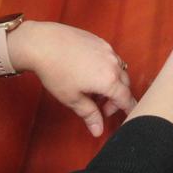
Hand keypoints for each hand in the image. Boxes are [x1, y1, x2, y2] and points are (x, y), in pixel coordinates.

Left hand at [9, 22, 135, 136]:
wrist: (44, 43)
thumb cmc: (56, 72)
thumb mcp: (72, 98)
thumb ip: (90, 115)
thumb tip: (99, 131)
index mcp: (109, 80)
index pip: (126, 99)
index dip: (129, 109)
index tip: (129, 116)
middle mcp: (113, 63)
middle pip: (124, 84)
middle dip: (116, 98)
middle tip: (101, 107)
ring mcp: (107, 50)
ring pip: (118, 69)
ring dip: (112, 82)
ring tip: (93, 89)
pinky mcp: (99, 41)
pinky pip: (111, 57)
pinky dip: (107, 68)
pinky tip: (89, 72)